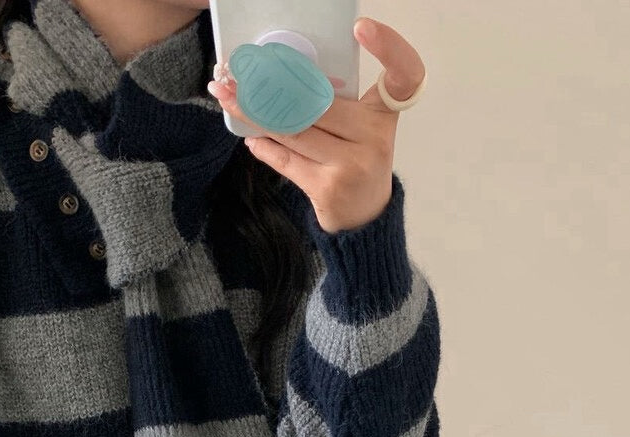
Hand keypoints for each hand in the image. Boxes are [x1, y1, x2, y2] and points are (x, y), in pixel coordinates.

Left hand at [207, 17, 425, 233]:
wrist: (365, 217)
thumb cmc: (357, 162)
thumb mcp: (360, 128)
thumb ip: (336, 104)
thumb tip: (280, 77)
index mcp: (383, 115)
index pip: (403, 75)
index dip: (391, 48)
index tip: (364, 26)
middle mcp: (373, 138)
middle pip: (317, 102)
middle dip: (272, 85)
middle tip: (236, 69)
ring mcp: (350, 165)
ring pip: (295, 129)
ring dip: (254, 113)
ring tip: (227, 96)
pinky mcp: (327, 189)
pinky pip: (288, 160)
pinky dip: (266, 146)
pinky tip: (250, 137)